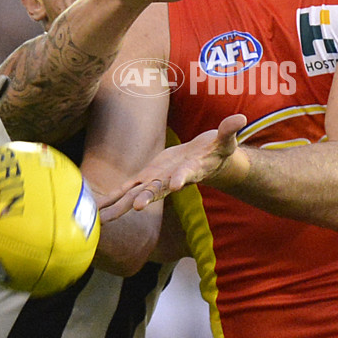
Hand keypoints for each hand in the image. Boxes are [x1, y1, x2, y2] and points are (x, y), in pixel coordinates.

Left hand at [98, 114, 247, 219]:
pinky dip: (112, 198)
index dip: (182, 179)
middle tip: (136, 208)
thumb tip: (241, 119)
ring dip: (121, 206)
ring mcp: (157, 181)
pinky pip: (126, 188)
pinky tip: (96, 208)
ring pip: (136, 195)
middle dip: (147, 198)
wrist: (206, 162)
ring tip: (103, 218)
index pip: (187, 174)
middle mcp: (171, 180)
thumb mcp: (225, 140)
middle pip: (159, 190)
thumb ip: (229, 130)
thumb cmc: (217, 151)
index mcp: (190, 171)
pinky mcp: (146, 177)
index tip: (177, 186)